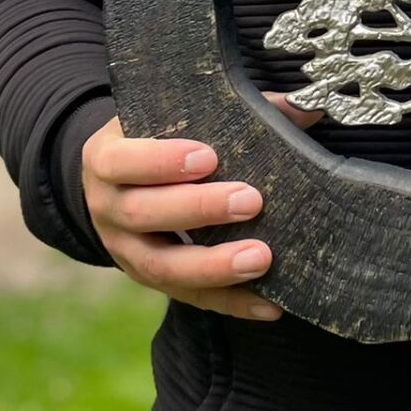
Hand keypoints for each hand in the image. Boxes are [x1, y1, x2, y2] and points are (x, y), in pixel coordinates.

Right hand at [81, 92, 319, 321]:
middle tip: (250, 201)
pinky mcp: (150, 281)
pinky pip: (188, 297)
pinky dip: (229, 301)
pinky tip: (269, 303)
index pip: (123, 163)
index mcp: (106, 159)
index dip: (161, 162)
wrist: (117, 180)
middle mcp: (107, 209)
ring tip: (260, 258)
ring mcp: (125, 251)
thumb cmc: (157, 139)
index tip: (209, 158)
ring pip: (161, 267)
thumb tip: (305, 107)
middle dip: (198, 209)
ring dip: (213, 266)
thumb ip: (231, 108)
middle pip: (143, 215)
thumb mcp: (172, 117)